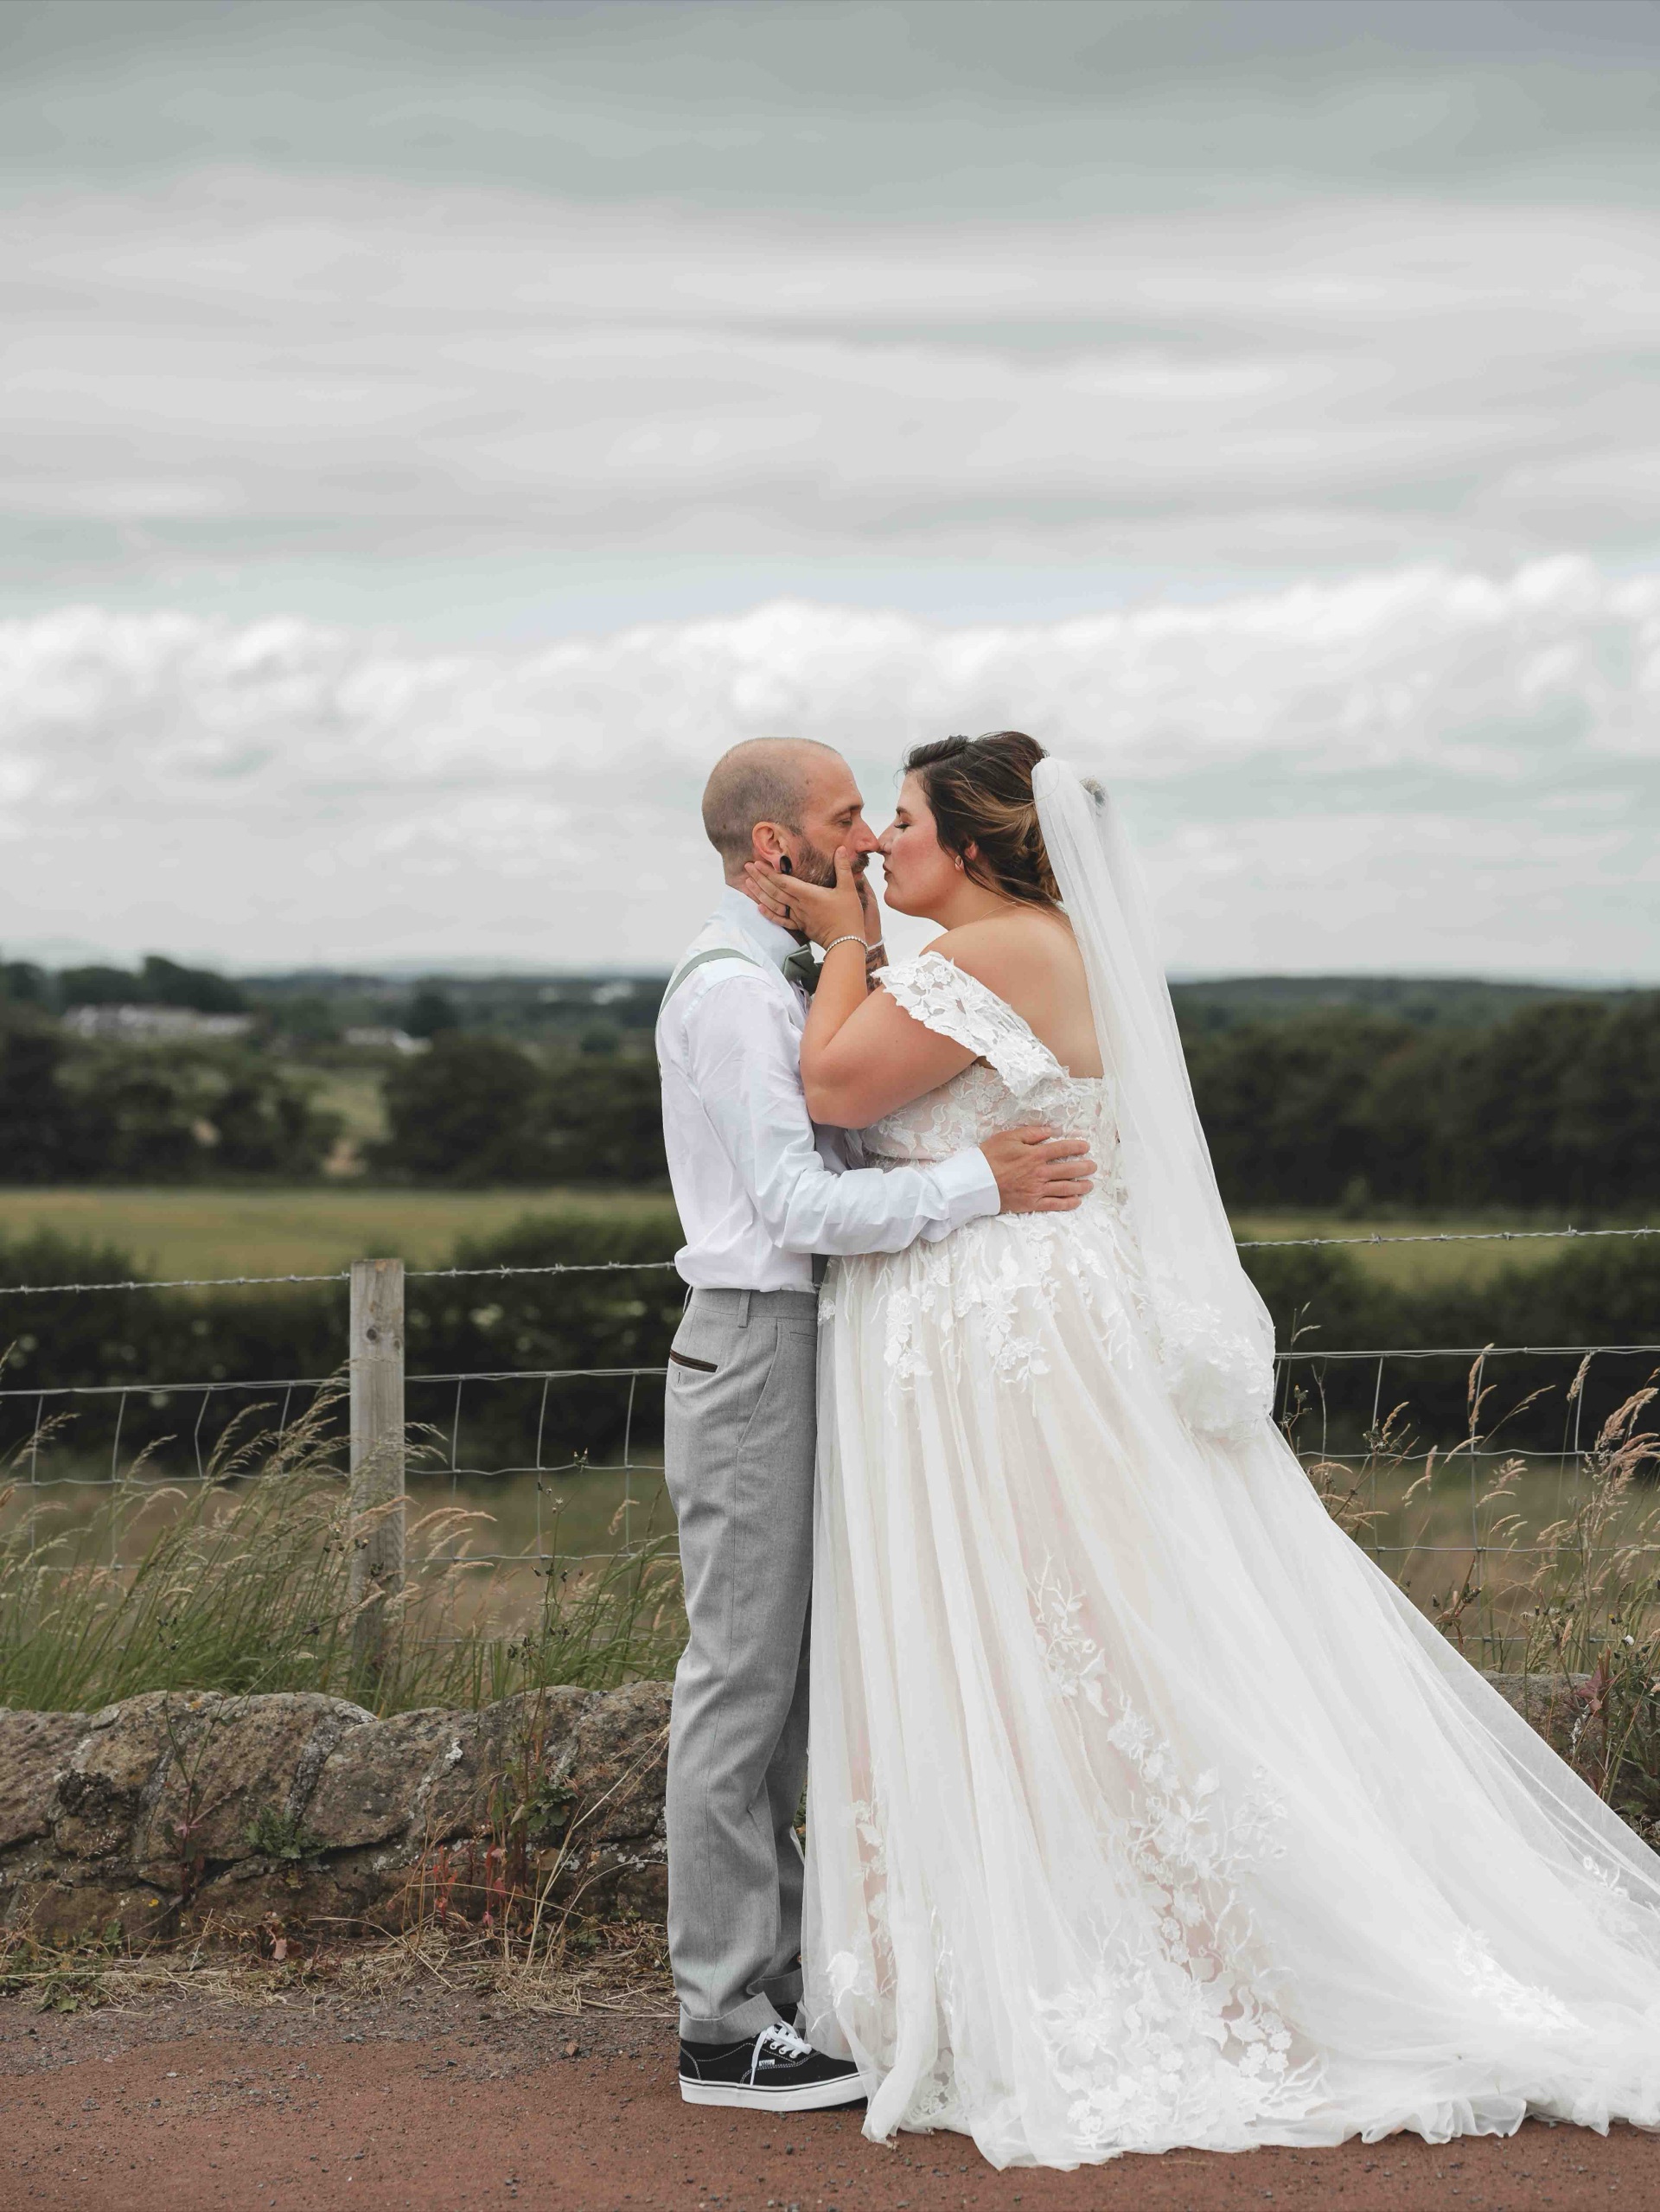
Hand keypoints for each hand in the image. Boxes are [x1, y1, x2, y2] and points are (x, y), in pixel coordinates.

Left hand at [741, 848, 870, 950]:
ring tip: (748, 883)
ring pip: (774, 904)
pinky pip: (781, 920)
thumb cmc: (848, 916)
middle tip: (747, 867)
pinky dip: (769, 914)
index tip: (757, 863)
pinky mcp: (800, 927)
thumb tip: (840, 849)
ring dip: (760, 893)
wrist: (846, 942)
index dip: (769, 872)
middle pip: (774, 890)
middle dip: (759, 878)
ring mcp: (797, 917)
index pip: (783, 881)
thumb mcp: (848, 889)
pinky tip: (759, 908)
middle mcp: (799, 905)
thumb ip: (842, 868)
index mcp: (808, 895)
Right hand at [980, 1126, 1096, 1213]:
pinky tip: (1077, 1201)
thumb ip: (1032, 1133)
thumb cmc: (989, 1157)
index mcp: (1035, 1154)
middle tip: (1093, 1166)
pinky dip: (1067, 1203)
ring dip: (1081, 1186)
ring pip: (1066, 1188)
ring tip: (1090, 1184)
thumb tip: (1050, 1131)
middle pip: (1069, 1170)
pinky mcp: (1031, 1203)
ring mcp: (1037, 1189)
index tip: (1086, 1147)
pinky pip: (1054, 1204)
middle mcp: (1040, 1172)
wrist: (975, 1182)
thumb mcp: (1008, 1137)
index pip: (1062, 1149)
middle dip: (1084, 1167)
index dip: (1077, 1147)